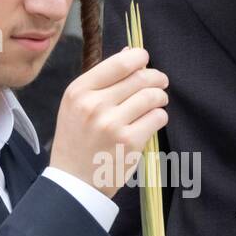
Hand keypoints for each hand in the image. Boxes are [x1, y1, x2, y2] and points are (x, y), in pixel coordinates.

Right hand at [49, 46, 168, 198]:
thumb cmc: (76, 141)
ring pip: (152, 96)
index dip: (139, 57)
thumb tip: (129, 53)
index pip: (119, 63)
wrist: (74, 183)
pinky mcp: (129, 142)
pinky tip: (152, 121)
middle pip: (140, 77)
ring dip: (160, 97)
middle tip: (160, 82)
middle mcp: (94, 105)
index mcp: (79, 91)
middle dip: (156, 77)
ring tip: (159, 101)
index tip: (145, 60)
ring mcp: (112, 124)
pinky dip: (159, 116)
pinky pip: (157, 118)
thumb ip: (102, 79)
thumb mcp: (77, 105)